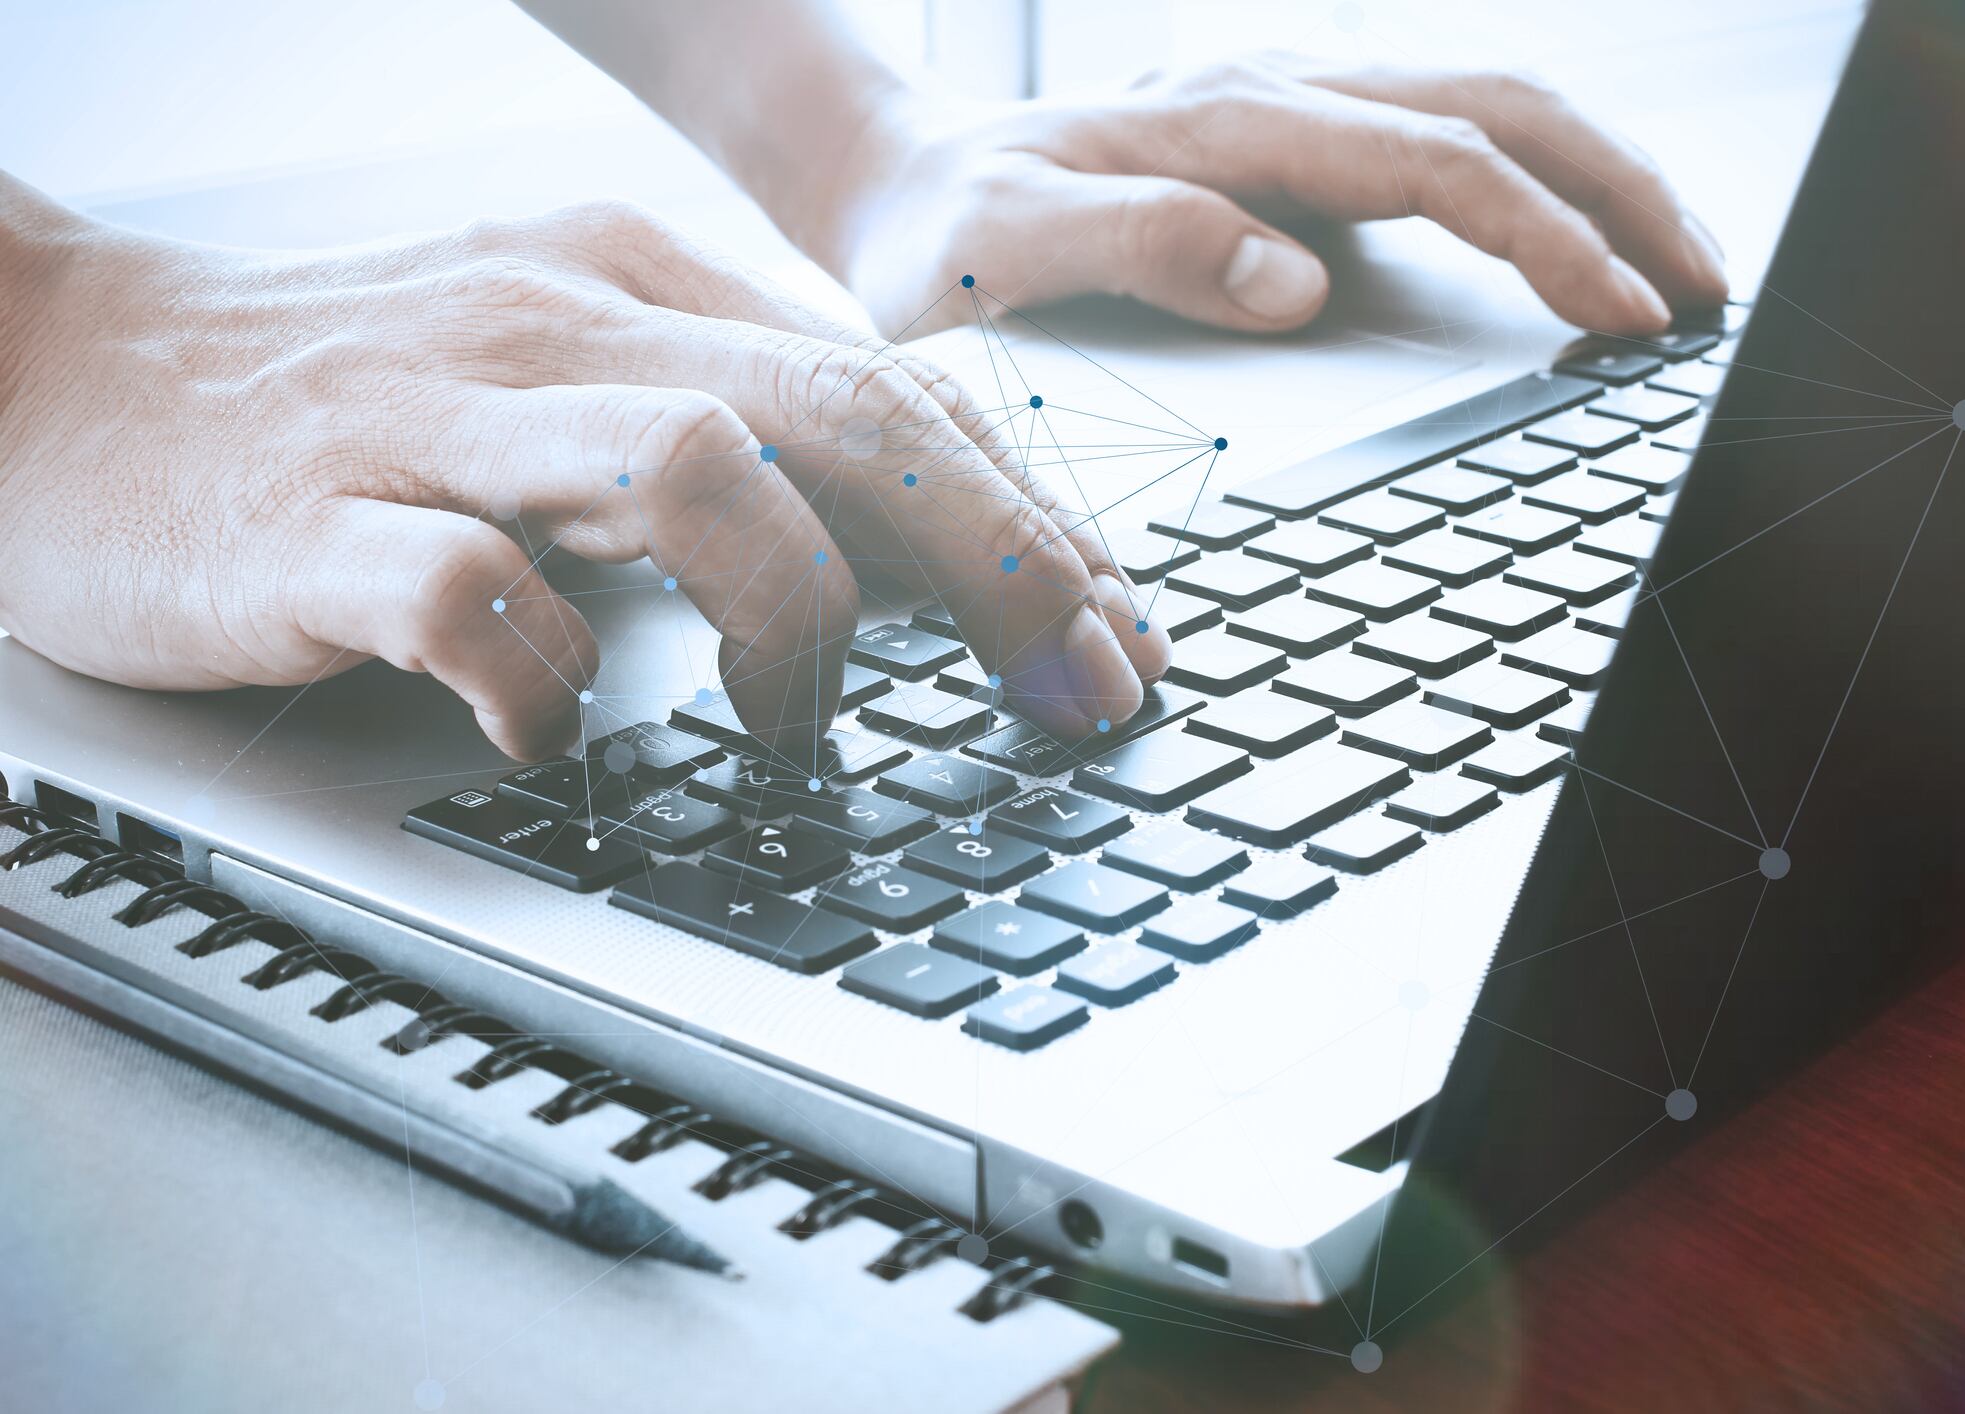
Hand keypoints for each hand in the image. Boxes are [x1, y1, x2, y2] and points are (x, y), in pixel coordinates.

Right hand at [0, 186, 1168, 761]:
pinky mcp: (309, 524)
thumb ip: (734, 435)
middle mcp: (558, 323)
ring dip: (797, 611)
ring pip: (692, 465)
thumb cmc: (350, 403)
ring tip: (792, 715)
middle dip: (1002, 561)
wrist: (57, 375)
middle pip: (844, 411)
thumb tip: (927, 534)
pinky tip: (561, 732)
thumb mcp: (569, 376)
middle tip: (1077, 685)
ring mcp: (434, 419)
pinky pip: (468, 595)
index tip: (1118, 633)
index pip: (893, 383)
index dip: (1032, 517)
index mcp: (637, 284)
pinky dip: (551, 680)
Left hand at [820, 55, 1725, 337]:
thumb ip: (1141, 249)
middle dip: (1624, 193)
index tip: (1626, 317)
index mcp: (1231, 123)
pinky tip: (1572, 243)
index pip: (1439, 165)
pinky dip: (1536, 185)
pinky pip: (1448, 142)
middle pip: (1504, 108)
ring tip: (1681, 268)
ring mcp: (1295, 113)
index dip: (1549, 238)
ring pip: (1492, 110)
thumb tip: (1297, 278)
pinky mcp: (1294, 147)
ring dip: (1601, 178)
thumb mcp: (1004, 251)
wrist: (894, 181)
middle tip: (1709, 292)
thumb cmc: (942, 232)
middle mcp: (1280, 96)